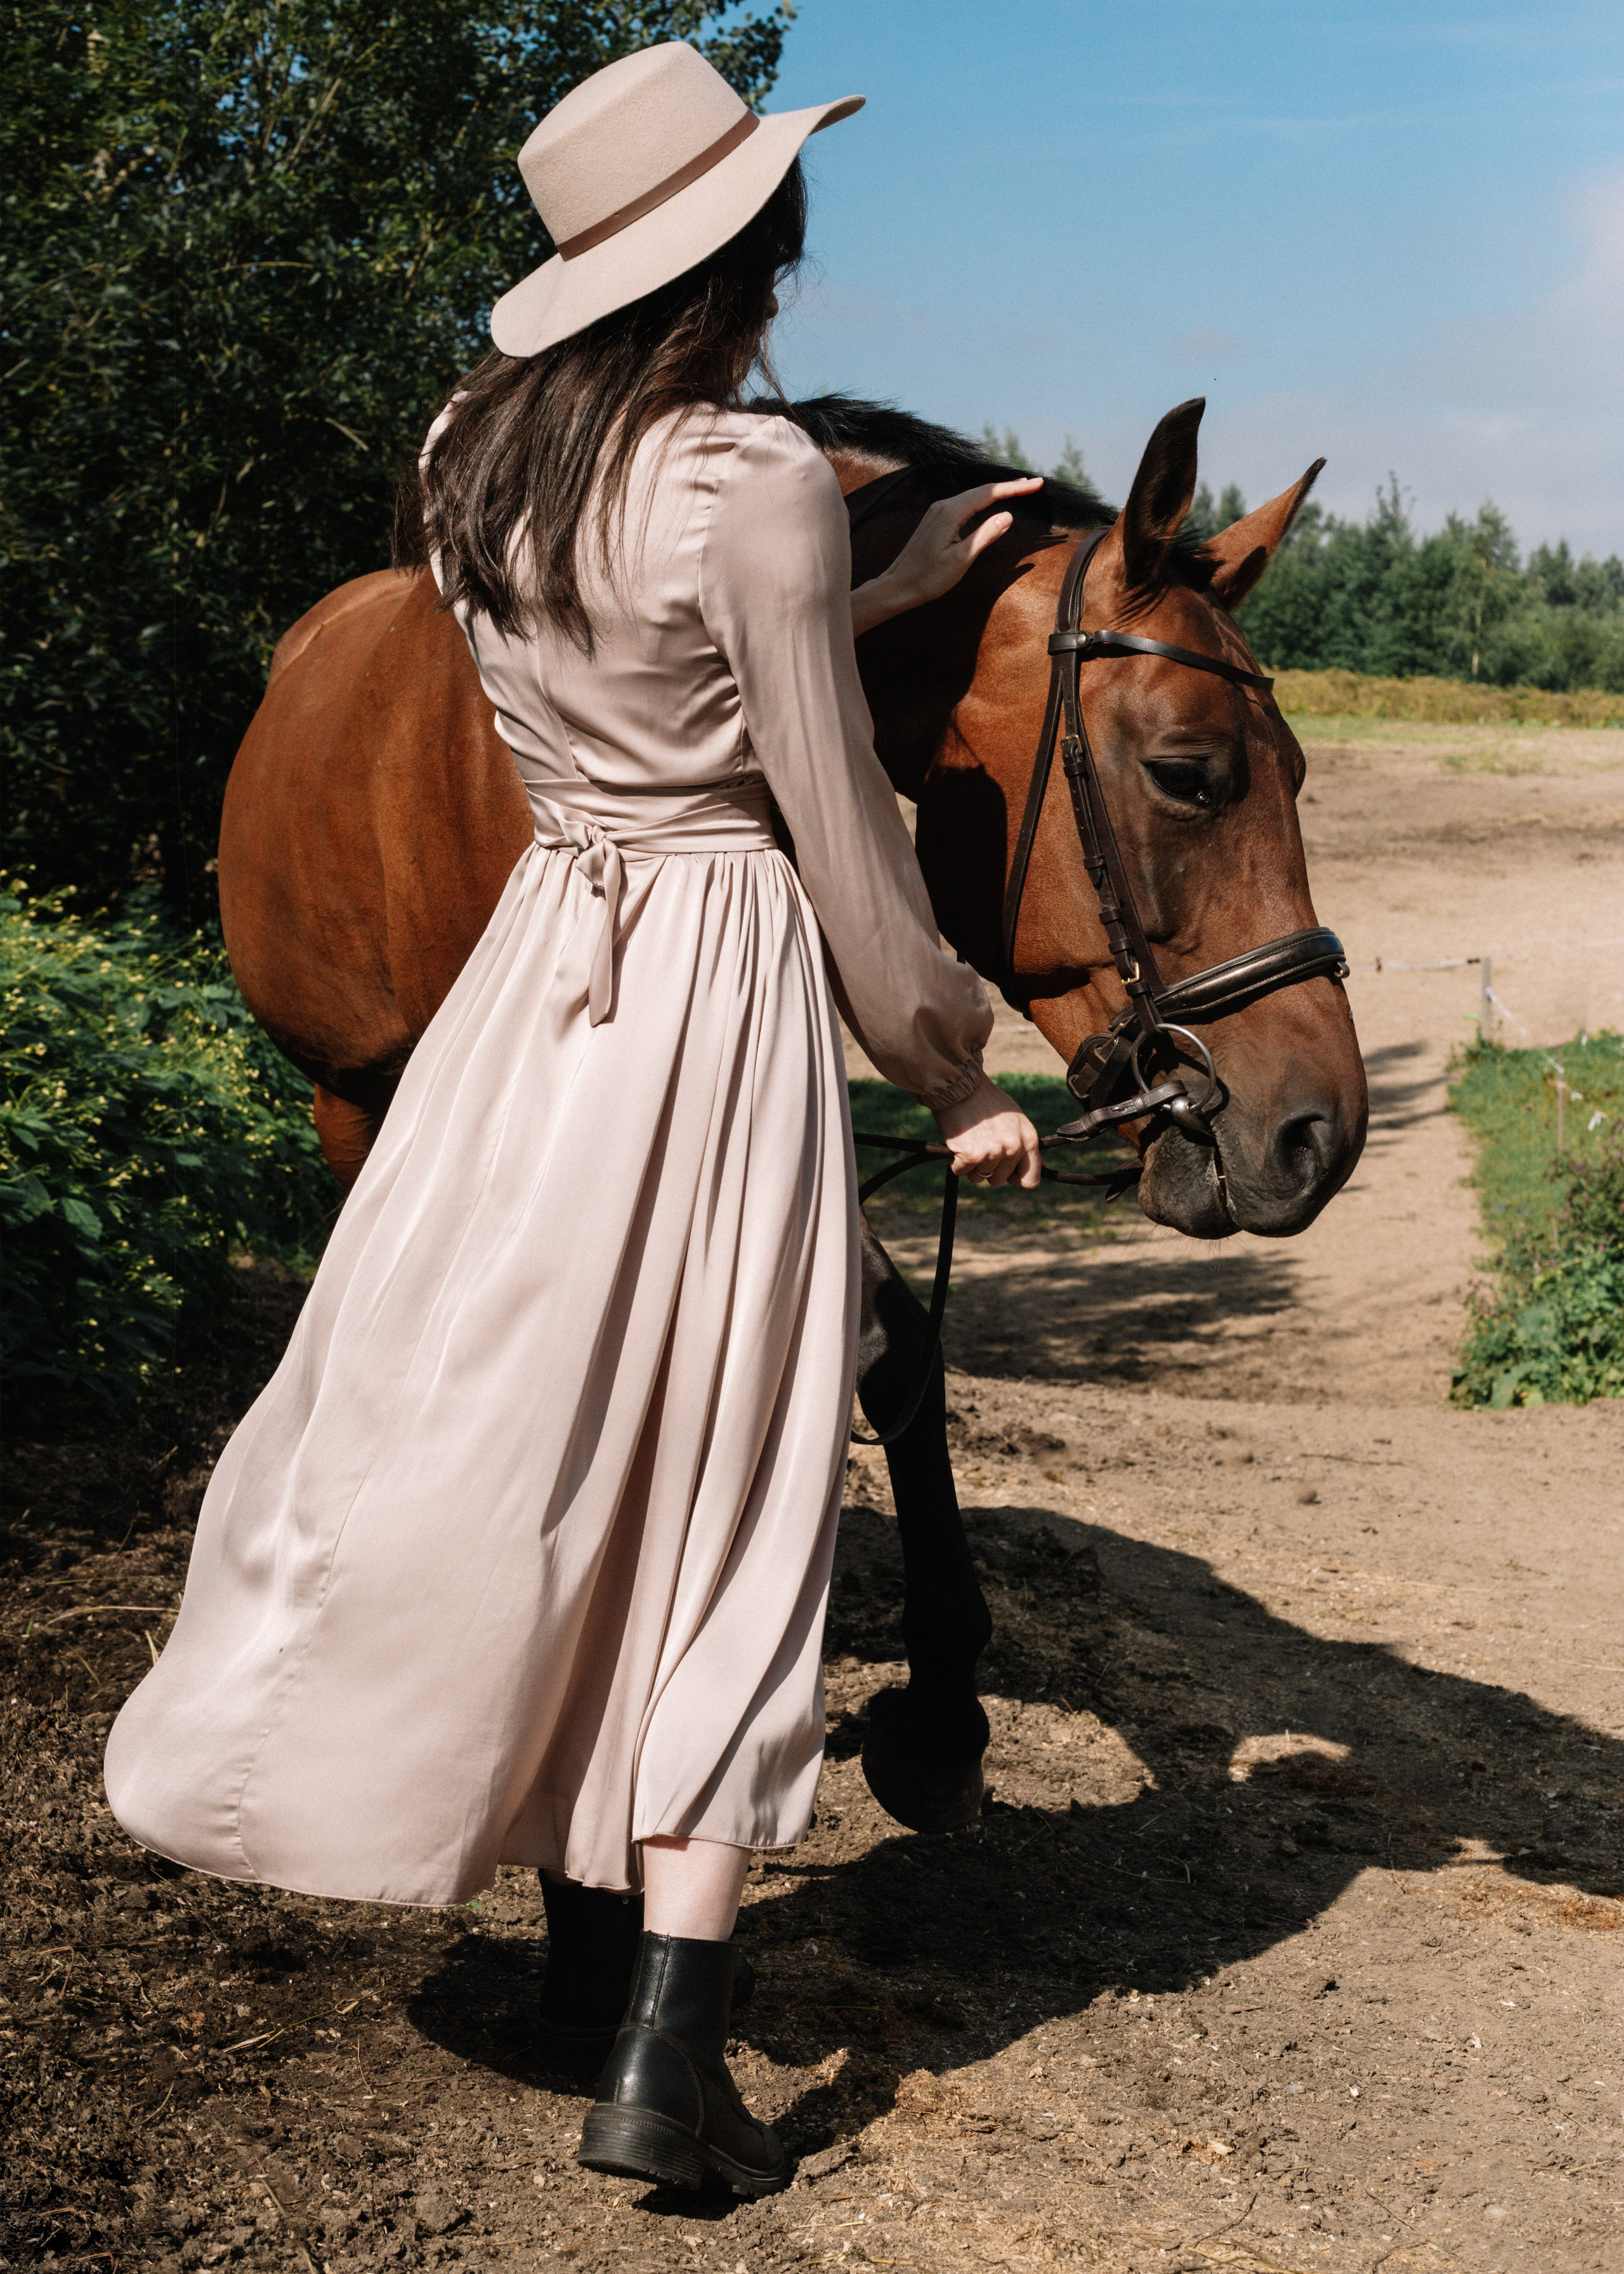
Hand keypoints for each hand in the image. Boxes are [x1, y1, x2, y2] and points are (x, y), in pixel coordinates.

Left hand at [851, 476, 1044, 636]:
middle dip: (1010, 486)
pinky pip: (964, 503)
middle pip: (982, 490)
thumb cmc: (928, 577)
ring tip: (1019, 489)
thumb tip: (1007, 516)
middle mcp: (943, 506)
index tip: (1036, 484)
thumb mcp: (961, 559)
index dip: (1015, 488)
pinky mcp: (936, 519)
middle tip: (1034, 484)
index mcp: (951, 512)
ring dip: (997, 491)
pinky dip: (983, 500)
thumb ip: (985, 535)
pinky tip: (991, 502)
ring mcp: (938, 511)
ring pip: (973, 495)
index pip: (989, 493)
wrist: (898, 586)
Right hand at [931, 1073, 1041, 1188]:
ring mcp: (992, 1153)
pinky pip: (961, 1171)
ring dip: (971, 1166)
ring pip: (979, 1178)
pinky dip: (956, 1162)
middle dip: (988, 1169)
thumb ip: (1027, 1145)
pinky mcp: (970, 1155)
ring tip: (970, 1142)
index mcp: (1029, 1141)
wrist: (963, 1087)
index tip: (1006, 1172)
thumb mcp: (1017, 1121)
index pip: (1030, 1180)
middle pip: (999, 1180)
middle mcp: (1013, 1149)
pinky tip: (958, 1143)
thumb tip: (1043, 1167)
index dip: (1016, 1179)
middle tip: (981, 1146)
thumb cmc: (988, 1103)